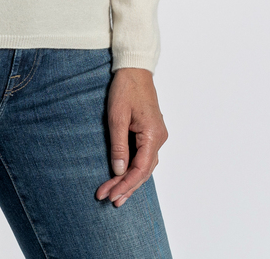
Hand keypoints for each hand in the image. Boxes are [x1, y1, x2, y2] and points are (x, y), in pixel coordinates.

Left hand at [96, 67, 167, 207]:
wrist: (134, 69)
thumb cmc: (125, 89)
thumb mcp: (117, 117)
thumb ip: (118, 145)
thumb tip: (118, 170)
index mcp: (153, 135)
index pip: (140, 169)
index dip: (125, 184)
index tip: (111, 195)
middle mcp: (159, 138)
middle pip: (144, 171)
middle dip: (126, 186)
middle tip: (109, 200)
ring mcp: (157, 135)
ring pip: (145, 166)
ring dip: (129, 180)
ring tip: (114, 194)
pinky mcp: (151, 132)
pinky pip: (144, 156)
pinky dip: (133, 168)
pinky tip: (123, 176)